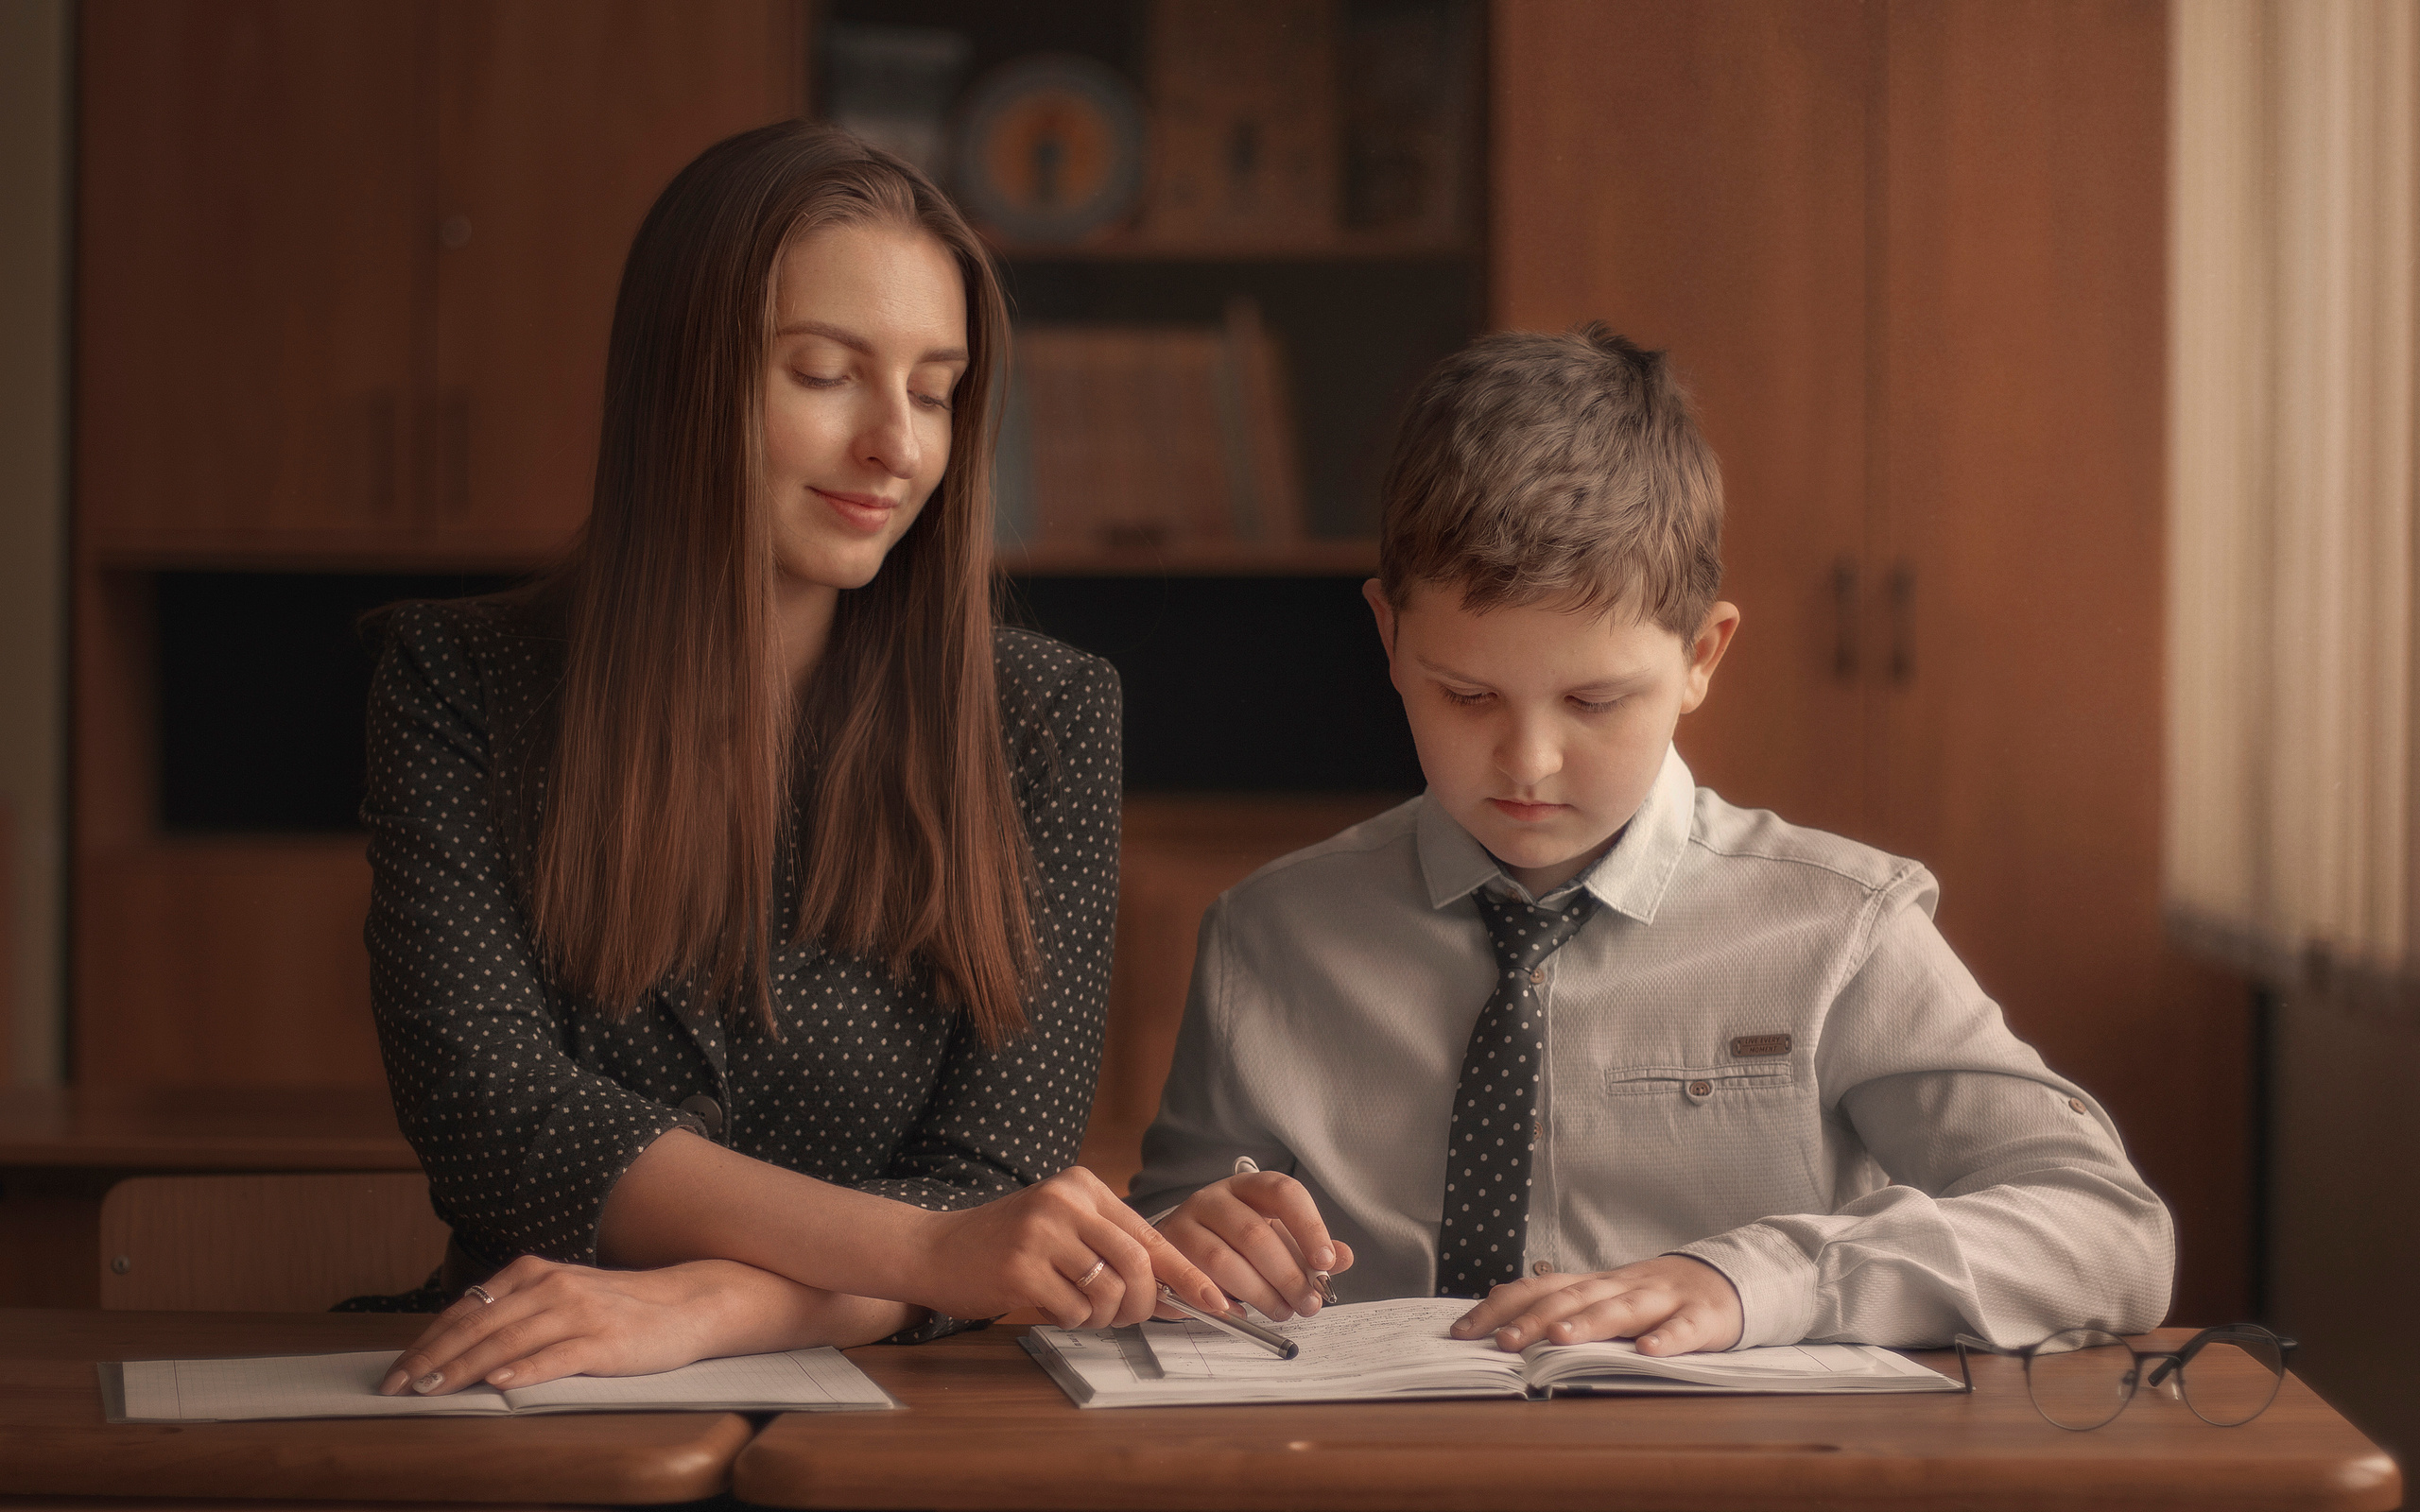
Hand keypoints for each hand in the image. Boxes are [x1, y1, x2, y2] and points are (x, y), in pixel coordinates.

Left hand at [376, 1255, 907, 1395]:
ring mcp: (578, 1312)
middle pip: (477, 1325)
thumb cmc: (621, 1307)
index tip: (395, 1372)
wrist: (690, 1304)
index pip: (466, 1308)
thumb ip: (516, 1311)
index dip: (426, 1341)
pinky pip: (556, 1356)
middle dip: (431, 1360)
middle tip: (397, 1389)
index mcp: (535, 1272)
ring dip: (465, 1369)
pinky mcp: (605, 1341)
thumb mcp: (562, 1296)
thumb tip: (459, 1341)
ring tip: (433, 1393)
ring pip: (507, 1342)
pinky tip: (500, 1386)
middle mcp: (551, 1285)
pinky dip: (525, 1371)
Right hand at [908, 1166, 1223, 1330]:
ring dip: (1102, 1317)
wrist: (936, 1249)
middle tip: (1129, 1317)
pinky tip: (1051, 1307)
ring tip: (1079, 1308)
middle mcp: (1066, 1201)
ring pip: (1109, 1293)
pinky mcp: (1020, 1268)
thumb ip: (1116, 1250)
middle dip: (1143, 1305)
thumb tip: (1177, 1294)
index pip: (1152, 1235)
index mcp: (1084, 1186)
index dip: (1188, 1274)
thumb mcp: (1064, 1227)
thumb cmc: (1008, 1243)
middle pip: (1138, 1267)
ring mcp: (1041, 1233)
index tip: (1218, 1302)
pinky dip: (1072, 1321)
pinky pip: (1074, 1312)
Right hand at [1157, 1172, 1355, 1320]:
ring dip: (1259, 1293)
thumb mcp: (1274, 1241)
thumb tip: (1344, 1257)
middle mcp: (1216, 1197)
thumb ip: (1308, 1250)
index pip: (1284, 1193)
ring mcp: (1186, 1221)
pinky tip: (1240, 1313)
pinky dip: (1221, 1302)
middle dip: (1288, 1275)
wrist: (1173, 1253)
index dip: (1308, 1226)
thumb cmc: (1231, 1244)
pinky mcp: (1167, 1253)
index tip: (1325, 1262)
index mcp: (1249, 1186)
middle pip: (1255, 1233)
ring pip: (1225, 1261)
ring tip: (1280, 1311)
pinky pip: (1195, 1281)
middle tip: (1307, 1303)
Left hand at [1448, 1255, 1742, 1354]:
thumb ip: (1559, 1305)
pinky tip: (1648, 1352)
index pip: (1536, 1289)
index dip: (1498, 1308)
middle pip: (1572, 1300)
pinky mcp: (1702, 1317)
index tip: (1462, 1332)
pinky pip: (1683, 1329)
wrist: (1722, 1281)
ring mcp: (1661, 1299)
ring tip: (1559, 1339)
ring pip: (1621, 1309)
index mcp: (1592, 1284)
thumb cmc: (1651, 1297)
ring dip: (1589, 1323)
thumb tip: (1497, 1321)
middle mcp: (1620, 1287)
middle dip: (1533, 1320)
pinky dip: (1666, 1340)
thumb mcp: (1603, 1297)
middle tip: (1502, 1341)